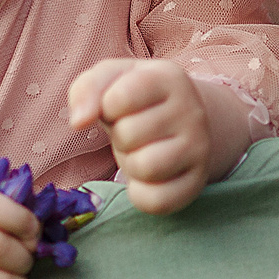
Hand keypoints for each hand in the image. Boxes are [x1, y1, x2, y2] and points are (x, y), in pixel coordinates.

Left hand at [67, 57, 221, 215]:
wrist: (181, 121)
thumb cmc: (136, 98)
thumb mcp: (110, 80)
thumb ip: (86, 90)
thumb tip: (79, 122)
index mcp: (169, 78)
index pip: (119, 98)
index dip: (106, 107)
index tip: (117, 105)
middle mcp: (192, 110)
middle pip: (128, 135)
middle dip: (120, 136)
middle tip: (133, 130)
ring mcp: (199, 148)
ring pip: (145, 167)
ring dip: (130, 164)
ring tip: (141, 150)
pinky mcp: (197, 182)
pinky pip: (157, 201)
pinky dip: (140, 194)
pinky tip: (147, 178)